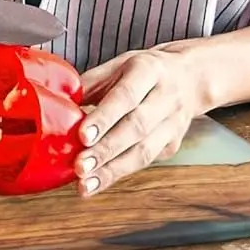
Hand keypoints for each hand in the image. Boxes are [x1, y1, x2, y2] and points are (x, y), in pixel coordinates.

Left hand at [74, 44, 208, 195]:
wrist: (190, 78)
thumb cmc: (144, 70)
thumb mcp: (118, 64)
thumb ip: (91, 82)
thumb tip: (59, 102)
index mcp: (148, 71)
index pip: (125, 97)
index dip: (104, 118)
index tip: (82, 136)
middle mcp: (165, 98)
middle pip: (135, 128)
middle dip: (105, 151)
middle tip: (79, 167)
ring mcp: (173, 125)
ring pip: (144, 152)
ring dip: (112, 172)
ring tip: (85, 185)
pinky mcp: (172, 145)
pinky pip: (145, 161)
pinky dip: (119, 173)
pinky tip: (98, 182)